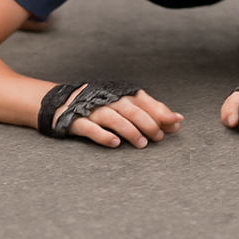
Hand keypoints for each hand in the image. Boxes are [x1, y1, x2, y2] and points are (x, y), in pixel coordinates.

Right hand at [64, 88, 182, 148]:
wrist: (60, 102)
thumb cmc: (102, 105)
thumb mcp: (126, 104)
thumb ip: (151, 111)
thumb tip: (178, 120)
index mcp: (122, 94)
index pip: (145, 101)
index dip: (161, 112)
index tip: (175, 123)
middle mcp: (109, 100)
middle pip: (132, 110)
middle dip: (148, 123)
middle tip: (158, 138)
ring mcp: (92, 110)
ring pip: (115, 119)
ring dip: (131, 131)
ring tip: (142, 144)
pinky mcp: (76, 121)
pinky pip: (91, 128)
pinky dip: (104, 135)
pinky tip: (115, 144)